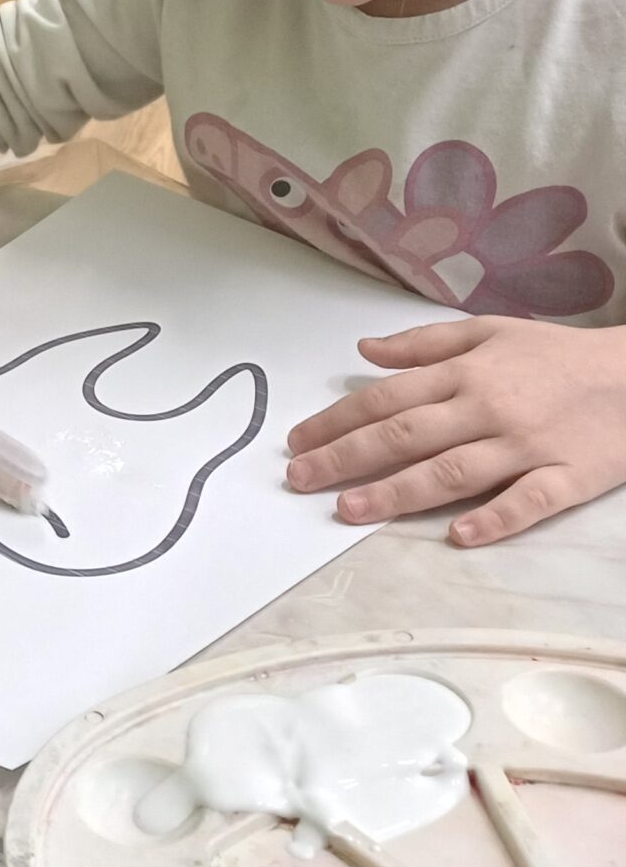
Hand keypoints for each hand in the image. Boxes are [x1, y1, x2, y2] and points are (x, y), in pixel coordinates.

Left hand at [285, 316, 625, 546]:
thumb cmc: (557, 355)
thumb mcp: (490, 331)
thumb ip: (425, 344)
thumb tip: (366, 351)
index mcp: (466, 373)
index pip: (387, 398)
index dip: (338, 421)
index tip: (298, 443)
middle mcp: (488, 408)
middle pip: (407, 435)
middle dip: (347, 458)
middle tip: (300, 480)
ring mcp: (527, 445)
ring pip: (453, 472)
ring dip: (398, 492)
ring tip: (349, 510)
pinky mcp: (567, 477)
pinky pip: (528, 501)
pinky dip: (494, 518)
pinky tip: (458, 534)